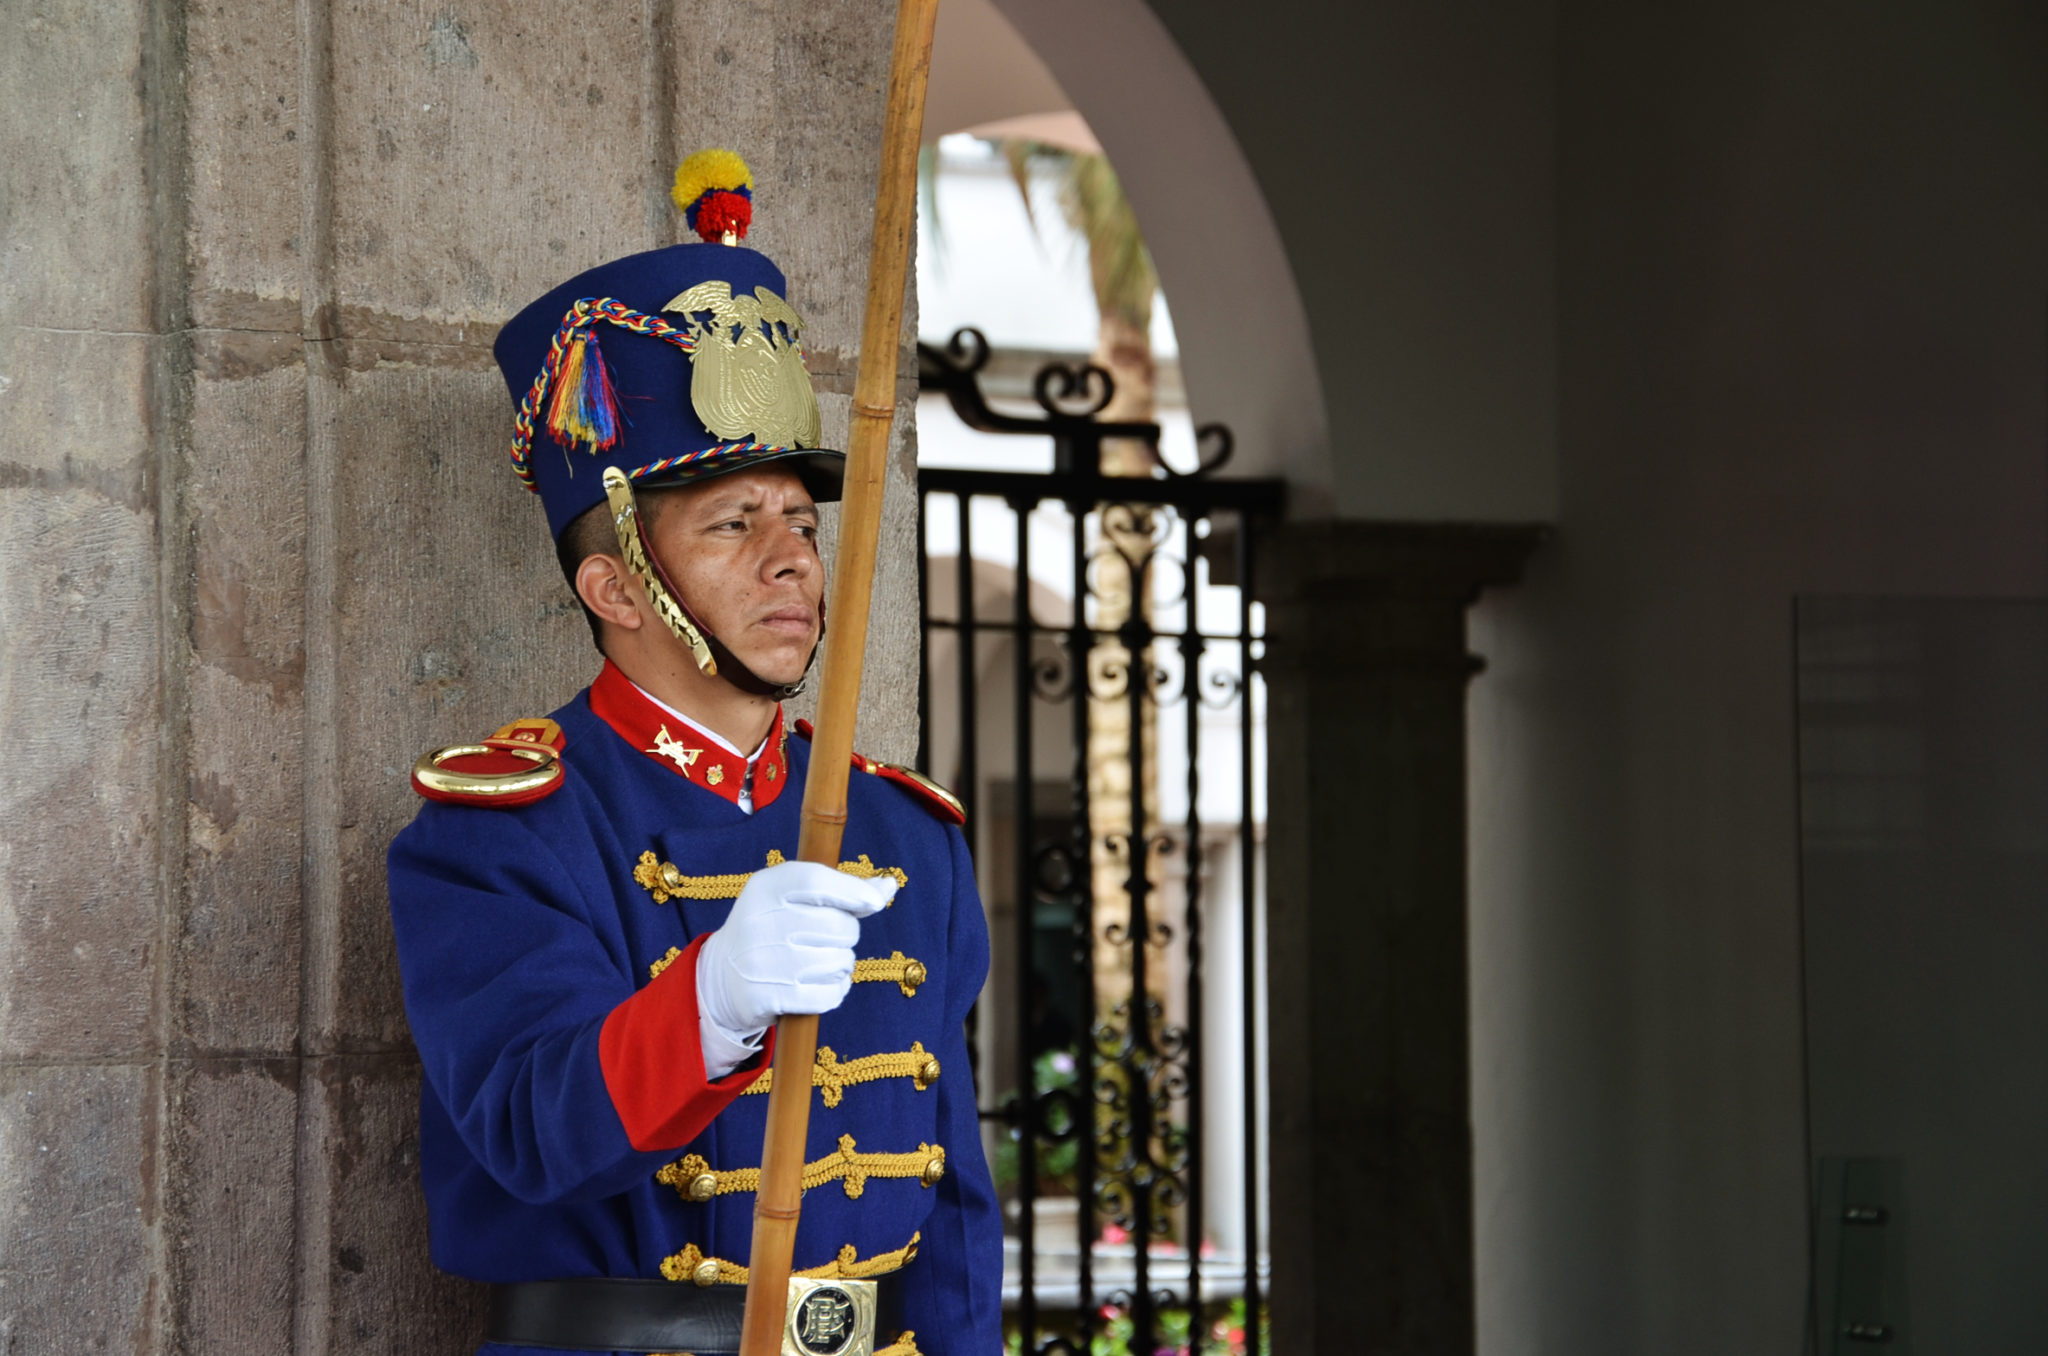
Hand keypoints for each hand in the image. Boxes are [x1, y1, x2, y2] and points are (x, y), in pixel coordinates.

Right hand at [695, 860, 897, 1075]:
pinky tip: (821, 985)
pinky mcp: (767, 997)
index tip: (874, 903)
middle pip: (838, 926)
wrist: (720, 977)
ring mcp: (761, 961)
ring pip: (839, 962)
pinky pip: (828, 995)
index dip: (853, 891)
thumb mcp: (793, 898)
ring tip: (820, 963)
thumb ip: (842, 889)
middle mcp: (760, 921)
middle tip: (828, 940)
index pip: (817, 881)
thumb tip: (888, 886)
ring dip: (842, 965)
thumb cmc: (772, 929)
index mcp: (766, 887)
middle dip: (847, 935)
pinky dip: (835, 991)